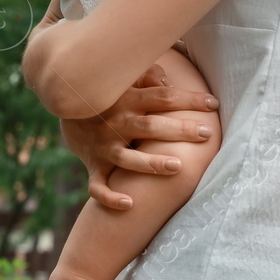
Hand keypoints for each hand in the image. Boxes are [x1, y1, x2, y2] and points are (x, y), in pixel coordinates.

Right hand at [58, 63, 218, 210]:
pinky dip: (110, 197)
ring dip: (152, 164)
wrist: (65, 111)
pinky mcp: (94, 167)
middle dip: (179, 130)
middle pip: (151, 127)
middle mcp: (117, 123)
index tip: (214, 104)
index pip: (163, 98)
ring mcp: (104, 147)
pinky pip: (98, 186)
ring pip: (129, 159)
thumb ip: (148, 75)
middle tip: (206, 134)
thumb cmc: (108, 95)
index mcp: (128, 99)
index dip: (189, 100)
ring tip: (177, 166)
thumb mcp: (124, 80)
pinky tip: (129, 204)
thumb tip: (169, 81)